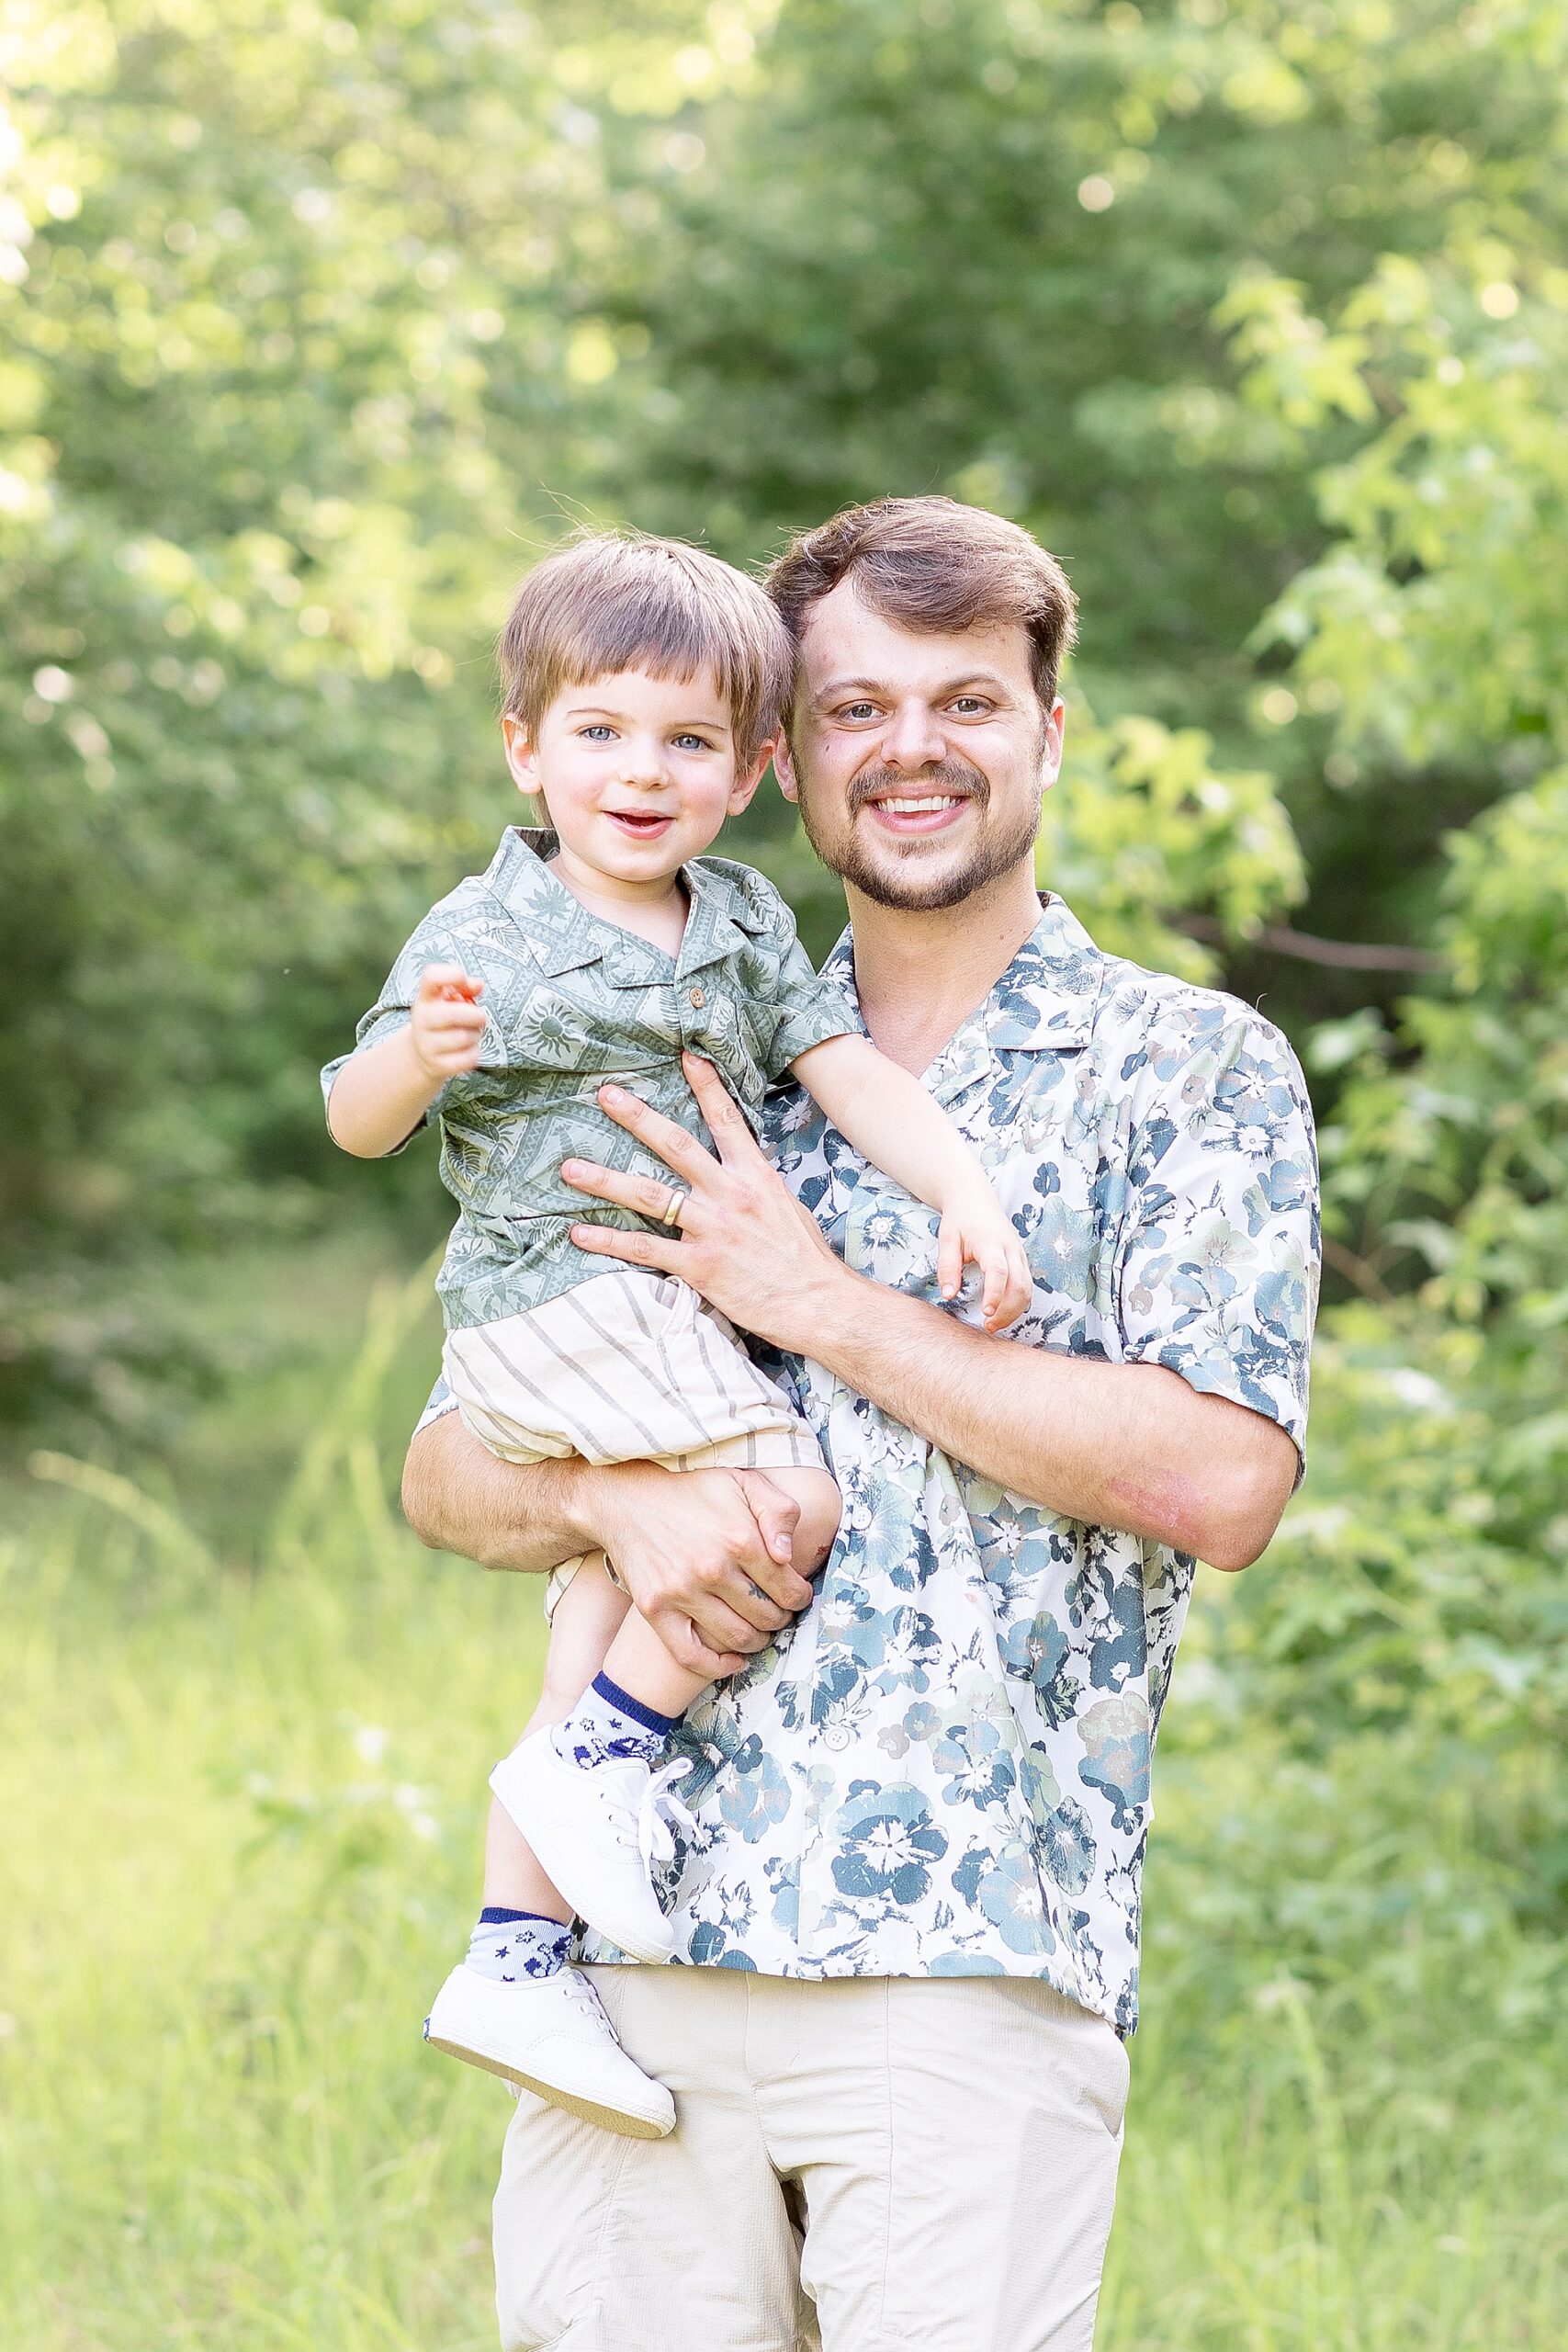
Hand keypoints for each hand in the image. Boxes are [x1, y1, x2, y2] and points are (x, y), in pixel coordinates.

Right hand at [410, 963, 485, 1079]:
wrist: (423, 1054)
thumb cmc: (444, 1020)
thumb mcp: (450, 999)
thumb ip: (465, 986)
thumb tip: (478, 985)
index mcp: (426, 998)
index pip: (431, 977)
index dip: (452, 975)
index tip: (464, 981)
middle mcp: (422, 1019)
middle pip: (451, 1014)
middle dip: (475, 1015)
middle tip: (480, 1017)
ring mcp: (426, 1044)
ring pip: (462, 1038)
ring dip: (475, 1035)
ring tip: (472, 1033)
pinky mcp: (437, 1065)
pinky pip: (465, 1060)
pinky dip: (474, 1054)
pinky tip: (470, 1049)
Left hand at [561, 1053, 851, 1354]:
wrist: (820, 1304)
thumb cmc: (805, 1260)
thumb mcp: (785, 1207)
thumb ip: (755, 1186)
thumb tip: (737, 1170)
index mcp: (755, 1176)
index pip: (726, 1121)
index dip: (705, 1087)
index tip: (685, 1056)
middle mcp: (731, 1195)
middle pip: (676, 1145)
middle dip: (637, 1118)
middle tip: (606, 1095)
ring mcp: (713, 1229)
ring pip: (649, 1195)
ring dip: (605, 1180)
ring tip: (570, 1168)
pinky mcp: (700, 1266)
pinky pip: (645, 1248)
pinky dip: (609, 1241)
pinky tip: (580, 1233)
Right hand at [589, 1460, 815, 1680]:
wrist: (627, 1501)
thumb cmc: (692, 1493)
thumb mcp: (742, 1482)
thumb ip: (778, 1510)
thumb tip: (787, 1555)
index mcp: (741, 1539)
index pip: (788, 1589)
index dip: (800, 1598)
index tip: (797, 1597)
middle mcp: (712, 1569)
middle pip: (766, 1616)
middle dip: (781, 1619)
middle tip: (778, 1613)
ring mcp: (682, 1592)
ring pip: (737, 1638)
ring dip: (758, 1642)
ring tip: (759, 1631)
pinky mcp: (655, 1609)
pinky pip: (690, 1655)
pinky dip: (718, 1667)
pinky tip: (734, 1662)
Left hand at [936, 1186, 1032, 1331]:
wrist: (975, 1199)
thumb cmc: (959, 1220)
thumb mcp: (947, 1240)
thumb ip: (947, 1267)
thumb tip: (948, 1295)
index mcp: (991, 1242)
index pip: (999, 1271)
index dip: (995, 1294)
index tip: (986, 1313)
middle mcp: (1011, 1249)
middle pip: (1020, 1284)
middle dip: (1008, 1310)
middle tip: (988, 1326)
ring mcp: (1020, 1254)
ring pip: (1028, 1288)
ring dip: (1015, 1310)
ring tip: (994, 1324)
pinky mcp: (1022, 1260)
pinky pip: (1027, 1285)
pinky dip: (1018, 1303)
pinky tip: (1002, 1313)